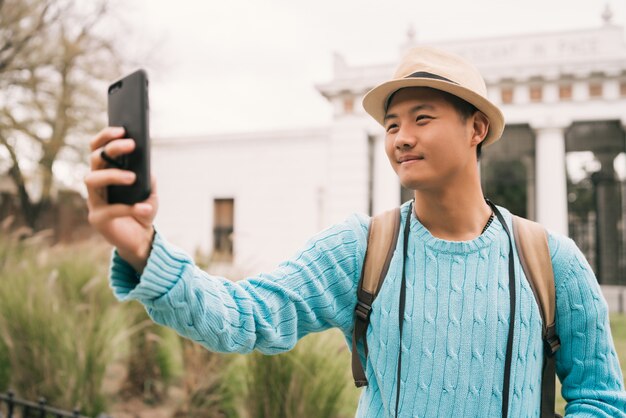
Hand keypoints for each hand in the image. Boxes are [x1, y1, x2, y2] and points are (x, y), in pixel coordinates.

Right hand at [84, 127, 157, 272]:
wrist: (142, 239)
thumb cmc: (144, 211)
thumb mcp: (150, 192)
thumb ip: (147, 178)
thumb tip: (145, 165)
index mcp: (106, 173)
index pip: (98, 149)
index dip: (106, 137)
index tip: (122, 129)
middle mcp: (96, 185)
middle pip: (95, 160)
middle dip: (112, 149)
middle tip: (131, 144)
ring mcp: (94, 201)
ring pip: (93, 180)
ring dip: (113, 175)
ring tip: (133, 177)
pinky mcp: (98, 219)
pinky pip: (111, 209)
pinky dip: (131, 208)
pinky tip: (146, 207)